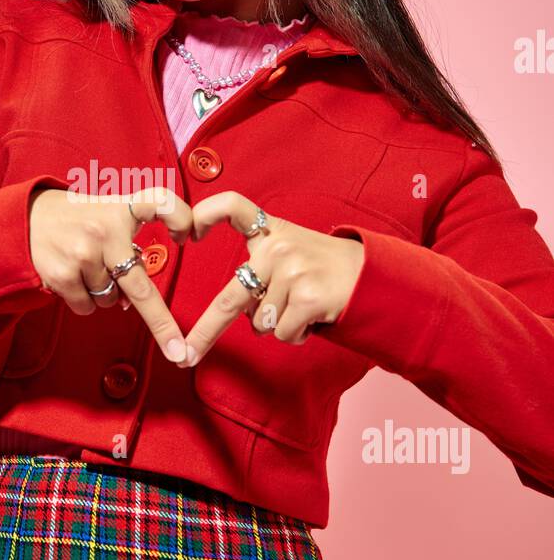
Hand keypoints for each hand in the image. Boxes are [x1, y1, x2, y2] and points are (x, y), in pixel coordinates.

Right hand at [29, 185, 194, 363]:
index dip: (181, 219)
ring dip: (103, 291)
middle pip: (141, 287)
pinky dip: (83, 299)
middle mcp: (105, 230)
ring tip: (84, 265)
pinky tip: (71, 276)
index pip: (162, 203)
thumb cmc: (79, 220)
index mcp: (121, 208)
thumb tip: (131, 302)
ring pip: (110, 299)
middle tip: (178, 351)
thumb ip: (128, 246)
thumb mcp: (108, 214)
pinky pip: (87, 307)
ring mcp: (83, 254)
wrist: (26, 218)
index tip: (189, 236)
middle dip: (161, 324)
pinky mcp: (62, 275)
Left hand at [181, 190, 364, 365]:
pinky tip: (313, 316)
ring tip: (305, 306)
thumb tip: (239, 312)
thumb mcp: (294, 251)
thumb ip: (262, 268)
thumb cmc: (326, 270)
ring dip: (280, 325)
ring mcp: (292, 271)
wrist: (373, 277)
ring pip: (261, 324)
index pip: (233, 205)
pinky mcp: (307, 297)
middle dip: (206, 332)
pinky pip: (283, 334)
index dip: (205, 214)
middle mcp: (277, 247)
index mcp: (271, 232)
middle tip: (188, 353)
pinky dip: (297, 334)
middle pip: (228, 300)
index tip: (186, 232)